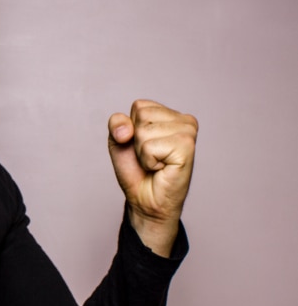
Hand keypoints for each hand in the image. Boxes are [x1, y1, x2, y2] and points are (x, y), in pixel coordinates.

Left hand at [107, 100, 197, 255]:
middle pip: (141, 115)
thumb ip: (117, 123)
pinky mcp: (187, 146)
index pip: (139, 106)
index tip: (142, 146)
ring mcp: (188, 132)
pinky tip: (161, 168)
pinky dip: (148, 161)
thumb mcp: (119, 141)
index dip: (130, 129)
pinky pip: (150, 146)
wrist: (145, 199)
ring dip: (142, 152)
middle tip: (149, 157)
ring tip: (155, 163)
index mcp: (170, 114)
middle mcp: (184, 120)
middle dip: (136, 140)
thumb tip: (127, 129)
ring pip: (144, 131)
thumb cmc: (136, 170)